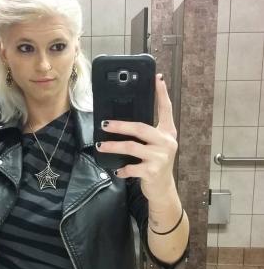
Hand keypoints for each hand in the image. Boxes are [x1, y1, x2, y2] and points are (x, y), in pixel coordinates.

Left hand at [95, 73, 177, 200]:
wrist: (162, 189)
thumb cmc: (155, 164)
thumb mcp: (156, 146)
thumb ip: (147, 134)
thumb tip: (123, 121)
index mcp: (168, 132)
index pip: (166, 109)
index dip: (161, 94)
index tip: (157, 79)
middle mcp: (166, 142)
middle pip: (140, 128)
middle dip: (119, 125)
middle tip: (104, 124)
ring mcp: (160, 157)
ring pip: (131, 147)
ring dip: (113, 146)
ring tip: (100, 146)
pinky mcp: (152, 171)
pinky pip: (131, 167)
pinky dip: (121, 169)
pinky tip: (117, 170)